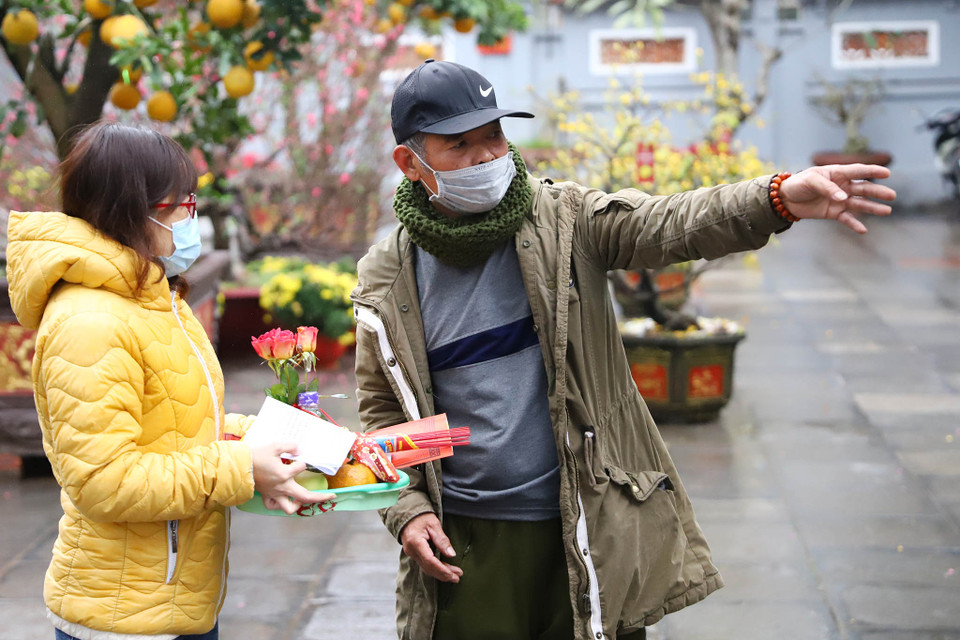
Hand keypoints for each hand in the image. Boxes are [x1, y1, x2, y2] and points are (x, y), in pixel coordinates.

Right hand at [251, 442, 335, 514]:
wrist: (237, 465)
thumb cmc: (255, 455)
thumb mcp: (274, 446)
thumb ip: (289, 446)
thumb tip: (300, 449)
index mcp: (284, 473)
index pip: (302, 467)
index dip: (303, 461)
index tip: (300, 456)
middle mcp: (282, 486)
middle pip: (306, 496)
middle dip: (321, 497)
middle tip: (332, 496)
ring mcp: (274, 493)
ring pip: (290, 508)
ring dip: (299, 505)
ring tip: (305, 499)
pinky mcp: (266, 495)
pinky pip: (274, 506)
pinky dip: (281, 504)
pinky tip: (285, 499)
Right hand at [399, 513, 461, 582]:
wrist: (407, 515)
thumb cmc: (420, 517)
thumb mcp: (434, 525)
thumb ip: (442, 540)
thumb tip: (451, 554)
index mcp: (416, 542)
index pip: (430, 561)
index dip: (442, 569)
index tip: (454, 574)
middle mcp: (412, 551)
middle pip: (429, 568)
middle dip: (443, 574)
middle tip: (457, 578)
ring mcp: (412, 553)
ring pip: (427, 568)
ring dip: (440, 573)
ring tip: (454, 576)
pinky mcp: (414, 554)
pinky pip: (425, 564)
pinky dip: (435, 568)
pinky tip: (444, 570)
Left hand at [779, 164, 896, 233]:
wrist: (785, 199)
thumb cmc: (798, 184)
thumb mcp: (811, 181)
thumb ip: (828, 188)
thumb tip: (843, 198)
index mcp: (837, 173)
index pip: (858, 171)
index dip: (872, 171)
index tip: (887, 173)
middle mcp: (842, 186)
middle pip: (863, 189)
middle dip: (877, 192)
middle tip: (892, 196)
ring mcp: (839, 200)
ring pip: (859, 204)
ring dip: (873, 207)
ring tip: (887, 211)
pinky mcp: (834, 212)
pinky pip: (847, 218)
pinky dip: (855, 224)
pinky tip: (864, 230)